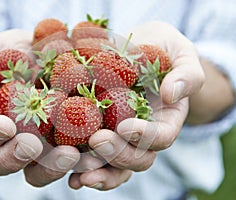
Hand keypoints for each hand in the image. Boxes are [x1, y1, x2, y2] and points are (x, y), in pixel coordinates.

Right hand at [0, 29, 80, 186]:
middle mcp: (12, 138)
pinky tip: (95, 153)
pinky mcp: (67, 138)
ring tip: (72, 155)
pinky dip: (83, 157)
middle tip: (33, 146)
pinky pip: (73, 154)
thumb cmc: (8, 55)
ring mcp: (41, 141)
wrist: (38, 54)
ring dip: (54, 166)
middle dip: (16, 157)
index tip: (5, 125)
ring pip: (40, 167)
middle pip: (6, 161)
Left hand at [69, 21, 204, 188]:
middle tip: (98, 141)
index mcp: (166, 120)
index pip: (161, 137)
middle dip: (118, 154)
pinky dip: (82, 167)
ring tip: (80, 170)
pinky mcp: (99, 130)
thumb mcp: (182, 55)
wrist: (138, 48)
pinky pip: (93, 155)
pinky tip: (69, 175)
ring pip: (114, 165)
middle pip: (137, 158)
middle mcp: (143, 134)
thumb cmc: (163, 50)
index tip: (125, 126)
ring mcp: (121, 136)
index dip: (145, 136)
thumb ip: (186, 74)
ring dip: (98, 171)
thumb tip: (171, 94)